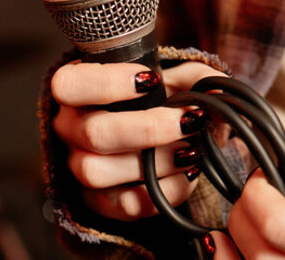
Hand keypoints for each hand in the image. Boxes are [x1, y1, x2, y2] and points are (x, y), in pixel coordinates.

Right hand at [51, 60, 225, 220]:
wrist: (165, 140)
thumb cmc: (162, 102)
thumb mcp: (178, 81)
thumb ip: (196, 79)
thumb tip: (215, 93)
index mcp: (77, 90)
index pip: (69, 85)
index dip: (107, 83)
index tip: (151, 80)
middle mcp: (69, 128)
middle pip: (92, 133)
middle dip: (148, 129)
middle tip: (189, 121)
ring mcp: (77, 166)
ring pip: (98, 172)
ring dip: (154, 163)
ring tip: (192, 152)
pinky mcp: (97, 200)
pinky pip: (121, 205)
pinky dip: (161, 192)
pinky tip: (187, 175)